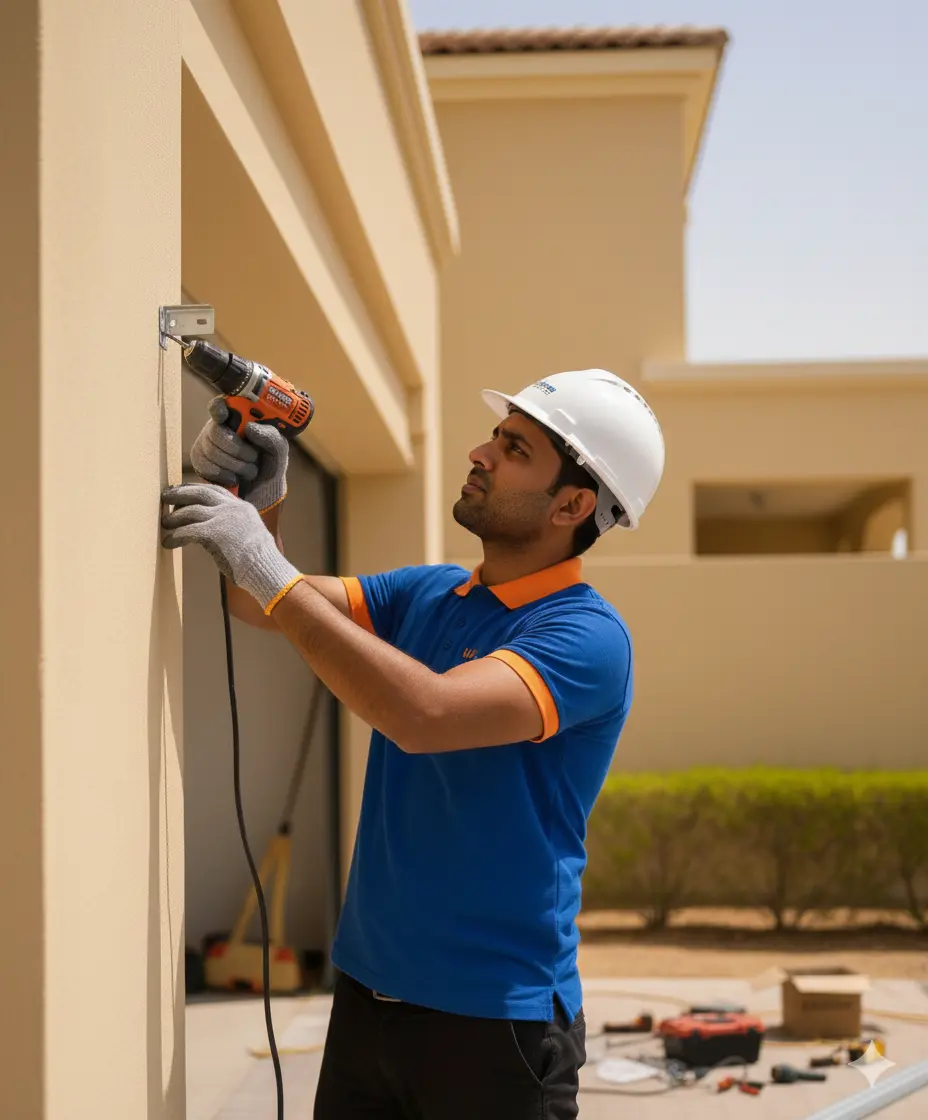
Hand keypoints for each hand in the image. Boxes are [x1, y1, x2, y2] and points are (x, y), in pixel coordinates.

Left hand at [161, 484, 300, 611]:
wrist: (265, 569)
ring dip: (174, 517)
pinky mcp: (214, 532)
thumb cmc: (259, 561)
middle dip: (181, 493)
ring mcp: (223, 518)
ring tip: (164, 523)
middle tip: (165, 496)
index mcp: (242, 507)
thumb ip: (236, 527)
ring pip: (191, 511)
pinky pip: (188, 530)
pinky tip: (168, 542)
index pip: (216, 490)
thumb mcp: (250, 535)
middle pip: (200, 492)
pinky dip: (175, 536)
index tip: (183, 490)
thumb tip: (219, 532)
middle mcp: (233, 508)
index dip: (197, 489)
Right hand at [189, 397, 288, 511]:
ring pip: (211, 452)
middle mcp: (219, 428)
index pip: (220, 405)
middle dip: (236, 449)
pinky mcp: (200, 462)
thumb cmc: (270, 465)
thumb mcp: (278, 450)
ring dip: (235, 465)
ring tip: (250, 471)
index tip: (223, 416)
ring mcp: (206, 445)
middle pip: (215, 432)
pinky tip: (235, 479)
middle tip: (253, 457)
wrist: (262, 491)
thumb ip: (271, 437)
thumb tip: (251, 427)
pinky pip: (204, 467)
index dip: (218, 408)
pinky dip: (224, 475)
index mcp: (238, 419)